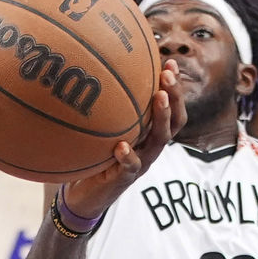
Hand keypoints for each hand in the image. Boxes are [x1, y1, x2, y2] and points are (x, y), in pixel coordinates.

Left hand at [60, 59, 186, 216]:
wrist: (83, 195)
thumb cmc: (94, 158)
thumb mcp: (102, 131)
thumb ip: (106, 111)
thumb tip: (93, 73)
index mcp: (147, 135)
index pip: (170, 109)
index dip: (174, 88)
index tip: (169, 63)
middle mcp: (149, 148)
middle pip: (173, 121)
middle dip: (175, 96)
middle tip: (168, 74)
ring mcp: (140, 164)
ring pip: (159, 141)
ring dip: (160, 117)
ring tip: (158, 97)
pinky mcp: (124, 179)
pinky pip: (131, 167)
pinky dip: (128, 156)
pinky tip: (121, 146)